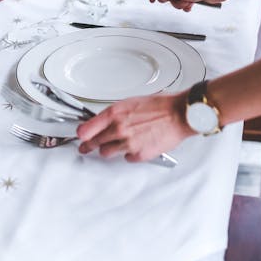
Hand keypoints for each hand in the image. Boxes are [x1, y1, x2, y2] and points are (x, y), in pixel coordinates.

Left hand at [77, 93, 193, 161]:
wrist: (179, 114)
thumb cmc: (160, 106)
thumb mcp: (131, 103)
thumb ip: (116, 114)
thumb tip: (106, 121)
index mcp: (115, 113)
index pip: (86, 129)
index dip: (82, 134)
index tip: (80, 136)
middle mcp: (119, 129)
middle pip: (94, 143)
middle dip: (89, 145)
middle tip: (85, 148)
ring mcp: (128, 143)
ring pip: (107, 153)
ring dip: (109, 150)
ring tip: (115, 146)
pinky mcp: (139, 154)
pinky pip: (126, 158)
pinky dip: (129, 153)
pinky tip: (135, 146)